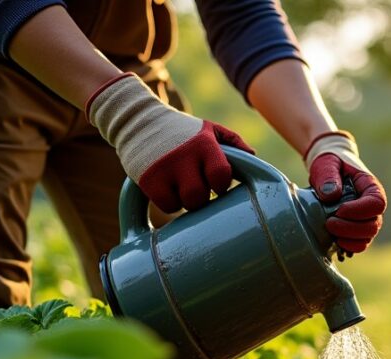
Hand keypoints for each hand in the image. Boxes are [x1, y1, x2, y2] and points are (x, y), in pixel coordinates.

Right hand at [86, 73, 252, 212]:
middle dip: (203, 196)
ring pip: (186, 204)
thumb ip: (232, 141)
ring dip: (187, 201)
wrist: (137, 120)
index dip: (221, 184)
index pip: (222, 175)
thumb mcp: (207, 128)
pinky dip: (170, 203)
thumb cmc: (180, 130)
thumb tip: (253, 156)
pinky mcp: (147, 180)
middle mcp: (184, 157)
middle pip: (202, 196)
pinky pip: (167, 205)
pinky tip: (169, 191)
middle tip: (198, 188)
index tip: (216, 183)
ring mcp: (164, 169)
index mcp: (203, 144)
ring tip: (184, 189)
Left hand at [305, 132, 386, 253]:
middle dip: (350, 228)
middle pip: (373, 225)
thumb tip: (331, 195)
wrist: (329, 170)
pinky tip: (333, 241)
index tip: (340, 210)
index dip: (360, 211)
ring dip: (349, 240)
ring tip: (330, 232)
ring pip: (367, 237)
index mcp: (371, 187)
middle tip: (329, 223)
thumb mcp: (326, 163)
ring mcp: (366, 220)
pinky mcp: (356, 230)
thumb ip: (328, 175)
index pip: (377, 204)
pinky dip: (347, 246)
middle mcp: (373, 206)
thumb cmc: (330, 164)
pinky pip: (358, 244)